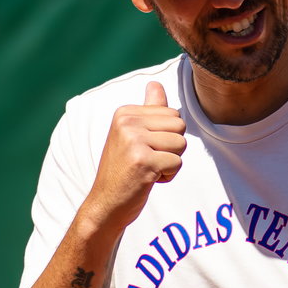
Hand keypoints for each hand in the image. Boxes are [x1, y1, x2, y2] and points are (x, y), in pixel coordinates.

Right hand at [81, 81, 185, 230]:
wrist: (106, 204)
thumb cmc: (124, 169)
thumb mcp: (132, 134)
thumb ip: (148, 110)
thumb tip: (155, 84)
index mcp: (125, 112)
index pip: (172, 114)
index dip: (166, 136)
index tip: (143, 149)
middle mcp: (127, 122)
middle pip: (180, 127)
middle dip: (171, 148)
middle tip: (147, 160)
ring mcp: (134, 141)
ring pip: (181, 144)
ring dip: (170, 162)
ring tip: (147, 169)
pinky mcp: (143, 161)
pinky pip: (177, 163)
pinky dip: (167, 176)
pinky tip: (147, 180)